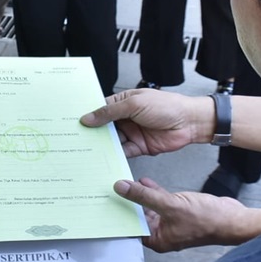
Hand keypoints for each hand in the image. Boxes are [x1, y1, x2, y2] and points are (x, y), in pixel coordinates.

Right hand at [80, 88, 215, 157]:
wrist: (189, 122)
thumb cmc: (166, 106)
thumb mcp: (134, 104)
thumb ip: (110, 112)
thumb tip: (88, 118)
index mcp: (123, 102)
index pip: (100, 108)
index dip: (87, 115)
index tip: (71, 122)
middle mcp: (125, 117)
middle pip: (103, 126)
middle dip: (91, 133)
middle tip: (73, 140)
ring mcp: (131, 132)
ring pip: (111, 141)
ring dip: (100, 146)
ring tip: (83, 151)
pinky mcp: (138, 147)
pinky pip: (122, 152)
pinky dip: (113, 156)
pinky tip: (102, 159)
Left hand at [115, 177, 260, 250]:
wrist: (235, 219)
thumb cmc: (208, 220)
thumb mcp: (170, 205)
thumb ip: (144, 196)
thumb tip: (121, 188)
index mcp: (157, 240)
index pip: (130, 228)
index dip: (117, 215)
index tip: (104, 203)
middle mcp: (163, 234)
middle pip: (137, 218)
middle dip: (126, 203)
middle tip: (109, 189)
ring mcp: (171, 223)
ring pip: (149, 208)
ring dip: (139, 195)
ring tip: (123, 182)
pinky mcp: (179, 212)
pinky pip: (161, 201)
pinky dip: (153, 192)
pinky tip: (144, 181)